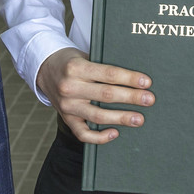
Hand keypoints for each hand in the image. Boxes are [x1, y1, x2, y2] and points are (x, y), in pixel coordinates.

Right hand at [36, 47, 152, 142]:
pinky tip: (115, 133)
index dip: (129, 78)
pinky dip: (99, 137)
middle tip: (149, 100)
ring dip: (121, 118)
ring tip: (139, 119)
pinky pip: (83, 133)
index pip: (108, 74)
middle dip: (131, 97)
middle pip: (106, 94)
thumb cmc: (72, 61)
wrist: (45, 69)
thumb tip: (135, 78)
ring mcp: (67, 106)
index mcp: (76, 68)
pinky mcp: (66, 119)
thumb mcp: (85, 56)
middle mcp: (70, 87)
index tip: (146, 82)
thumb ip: (103, 66)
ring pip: (98, 115)